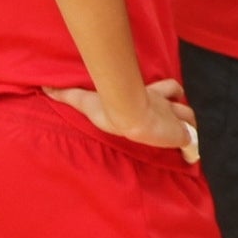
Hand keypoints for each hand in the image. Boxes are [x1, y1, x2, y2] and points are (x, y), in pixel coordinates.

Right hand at [50, 78, 201, 162]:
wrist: (130, 116)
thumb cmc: (109, 109)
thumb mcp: (84, 100)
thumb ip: (67, 94)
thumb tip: (44, 88)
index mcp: (147, 97)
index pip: (166, 88)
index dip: (168, 90)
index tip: (171, 93)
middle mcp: (163, 106)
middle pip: (181, 100)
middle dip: (181, 106)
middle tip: (179, 115)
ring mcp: (173, 118)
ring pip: (189, 116)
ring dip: (188, 122)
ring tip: (187, 131)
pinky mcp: (180, 133)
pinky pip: (193, 137)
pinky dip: (192, 143)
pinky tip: (191, 149)